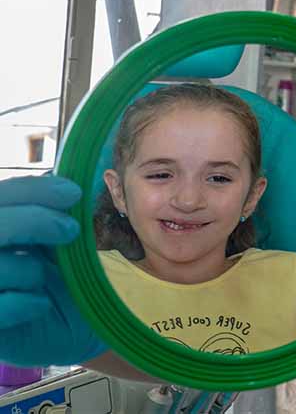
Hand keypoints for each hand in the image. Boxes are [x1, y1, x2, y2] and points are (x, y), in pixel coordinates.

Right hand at [0, 176, 106, 365]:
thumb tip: (70, 182)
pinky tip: (40, 304)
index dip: (33, 191)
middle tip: (71, 230)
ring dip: (29, 269)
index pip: (1, 194)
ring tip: (46, 278)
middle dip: (33, 221)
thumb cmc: (61, 277)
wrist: (71, 328)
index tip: (74, 193)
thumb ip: (55, 213)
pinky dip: (22, 304)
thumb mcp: (59, 241)